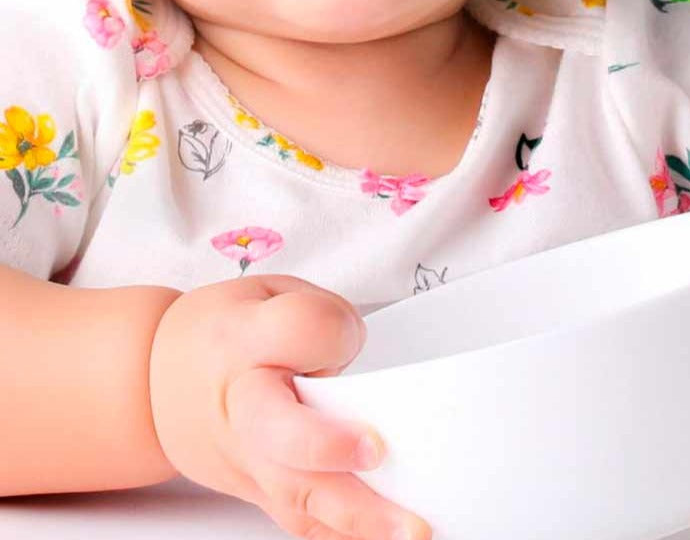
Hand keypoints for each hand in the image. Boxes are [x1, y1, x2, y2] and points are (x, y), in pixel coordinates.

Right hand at [149, 273, 431, 539]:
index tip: (347, 336)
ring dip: (358, 516)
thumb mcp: (269, 295)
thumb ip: (318, 318)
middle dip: (331, 449)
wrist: (156, 386)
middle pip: (283, 434)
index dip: (329, 331)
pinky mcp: (261, 493)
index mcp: (244, 340)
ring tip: (411, 526)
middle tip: (378, 452)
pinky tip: (387, 535)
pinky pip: (304, 522)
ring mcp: (250, 461)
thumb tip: (354, 355)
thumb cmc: (221, 336)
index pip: (294, 329)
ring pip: (297, 496)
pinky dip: (346, 533)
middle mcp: (243, 407)